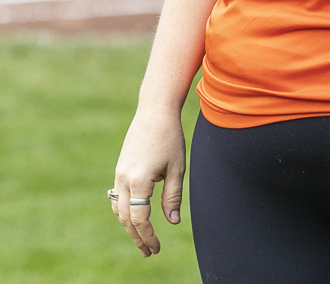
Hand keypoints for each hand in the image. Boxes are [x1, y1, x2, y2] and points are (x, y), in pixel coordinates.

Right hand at [110, 106, 185, 256]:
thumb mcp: (177, 167)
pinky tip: (134, 216)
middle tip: (149, 252)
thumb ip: (173, 196)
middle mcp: (124, 179)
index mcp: (139, 180)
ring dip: (129, 226)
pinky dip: (125, 211)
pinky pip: (118, 196)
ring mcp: (119, 173)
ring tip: (141, 239)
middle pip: (126, 218)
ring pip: (119, 209)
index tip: (156, 248)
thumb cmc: (170, 137)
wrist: (154, 110)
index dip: (148, 236)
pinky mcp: (120, 168)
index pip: (140, 219)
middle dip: (137, 237)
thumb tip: (173, 222)